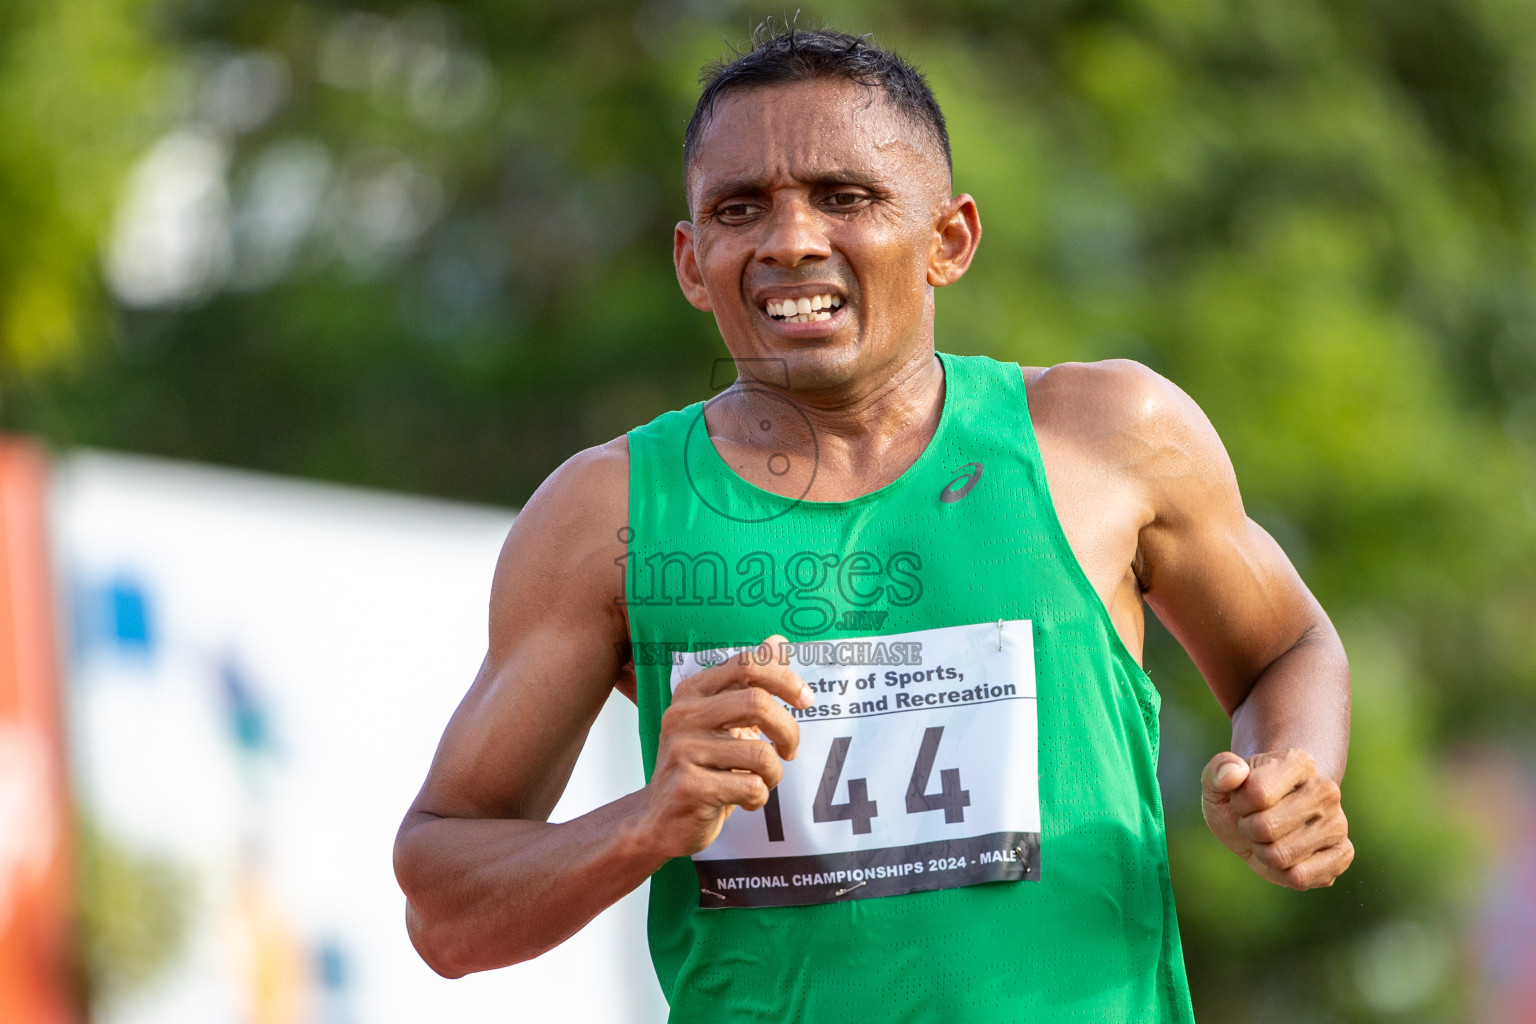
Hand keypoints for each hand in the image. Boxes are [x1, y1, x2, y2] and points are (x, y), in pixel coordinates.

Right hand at [641, 636, 810, 857]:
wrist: (660, 819)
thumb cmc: (701, 766)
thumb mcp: (722, 720)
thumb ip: (748, 683)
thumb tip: (777, 641)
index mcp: (692, 692)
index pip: (747, 665)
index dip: (785, 678)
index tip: (806, 700)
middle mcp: (682, 715)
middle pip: (758, 703)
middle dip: (788, 730)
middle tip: (791, 750)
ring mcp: (682, 750)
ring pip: (760, 754)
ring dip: (774, 773)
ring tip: (763, 781)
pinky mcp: (689, 787)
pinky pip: (751, 787)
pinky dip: (759, 797)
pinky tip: (745, 800)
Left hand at [1200, 748, 1353, 889]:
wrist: (1261, 823)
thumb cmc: (1239, 800)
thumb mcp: (1218, 780)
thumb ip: (1218, 769)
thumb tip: (1233, 775)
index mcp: (1298, 762)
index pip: (1257, 794)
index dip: (1240, 803)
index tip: (1245, 799)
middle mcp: (1326, 790)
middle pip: (1267, 827)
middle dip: (1250, 830)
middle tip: (1256, 821)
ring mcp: (1338, 823)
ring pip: (1281, 855)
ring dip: (1264, 852)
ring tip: (1271, 838)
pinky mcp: (1343, 854)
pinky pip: (1302, 877)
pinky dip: (1282, 874)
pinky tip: (1287, 859)